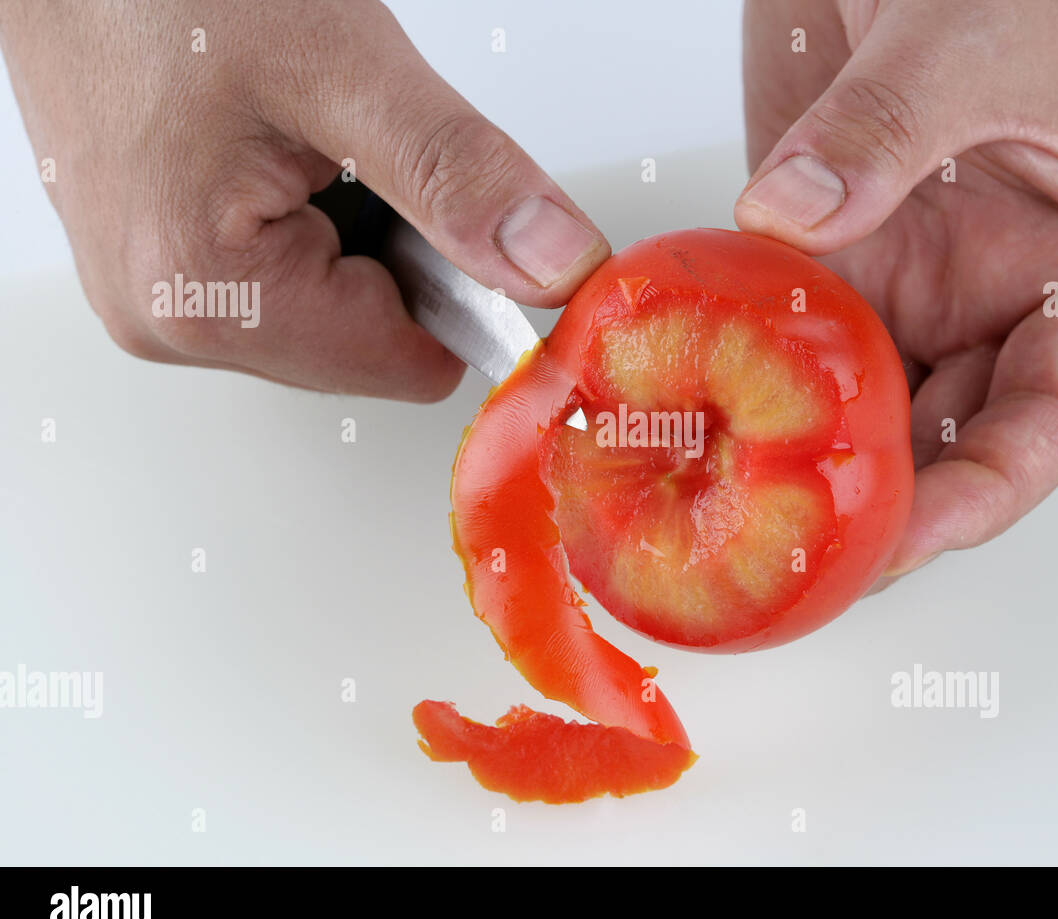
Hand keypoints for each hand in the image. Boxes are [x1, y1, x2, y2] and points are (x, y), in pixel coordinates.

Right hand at [0, 0, 609, 399]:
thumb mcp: (344, 71)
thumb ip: (458, 177)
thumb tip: (553, 267)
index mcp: (206, 299)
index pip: (412, 365)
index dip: (461, 289)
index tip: (453, 207)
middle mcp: (169, 321)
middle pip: (372, 345)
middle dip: (394, 255)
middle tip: (352, 154)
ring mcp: (159, 299)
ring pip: (334, 315)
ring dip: (353, 235)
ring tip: (301, 146)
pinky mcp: (162, 268)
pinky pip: (285, 281)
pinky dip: (312, 224)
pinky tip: (276, 157)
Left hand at [736, 0, 1057, 578]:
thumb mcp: (965, 39)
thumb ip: (887, 130)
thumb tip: (795, 216)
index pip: (1049, 418)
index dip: (986, 492)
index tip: (914, 535)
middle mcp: (990, 290)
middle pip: (947, 437)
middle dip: (887, 506)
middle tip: (812, 554)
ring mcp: (904, 278)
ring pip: (863, 406)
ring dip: (811, 460)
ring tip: (749, 513)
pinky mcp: (826, 254)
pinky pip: (789, 342)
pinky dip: (750, 387)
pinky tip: (705, 424)